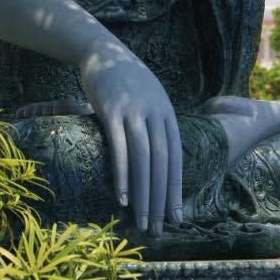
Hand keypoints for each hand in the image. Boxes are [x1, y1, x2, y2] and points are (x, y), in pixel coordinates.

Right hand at [79, 42, 182, 236]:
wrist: (102, 51)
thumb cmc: (126, 81)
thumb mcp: (150, 100)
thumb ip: (156, 126)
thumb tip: (160, 158)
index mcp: (167, 114)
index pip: (176, 158)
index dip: (177, 188)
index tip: (177, 216)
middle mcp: (155, 114)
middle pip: (163, 164)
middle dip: (162, 199)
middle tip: (159, 228)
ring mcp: (134, 112)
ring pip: (144, 160)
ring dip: (144, 194)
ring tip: (143, 221)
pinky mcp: (112, 111)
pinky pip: (120, 148)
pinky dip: (123, 175)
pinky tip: (123, 197)